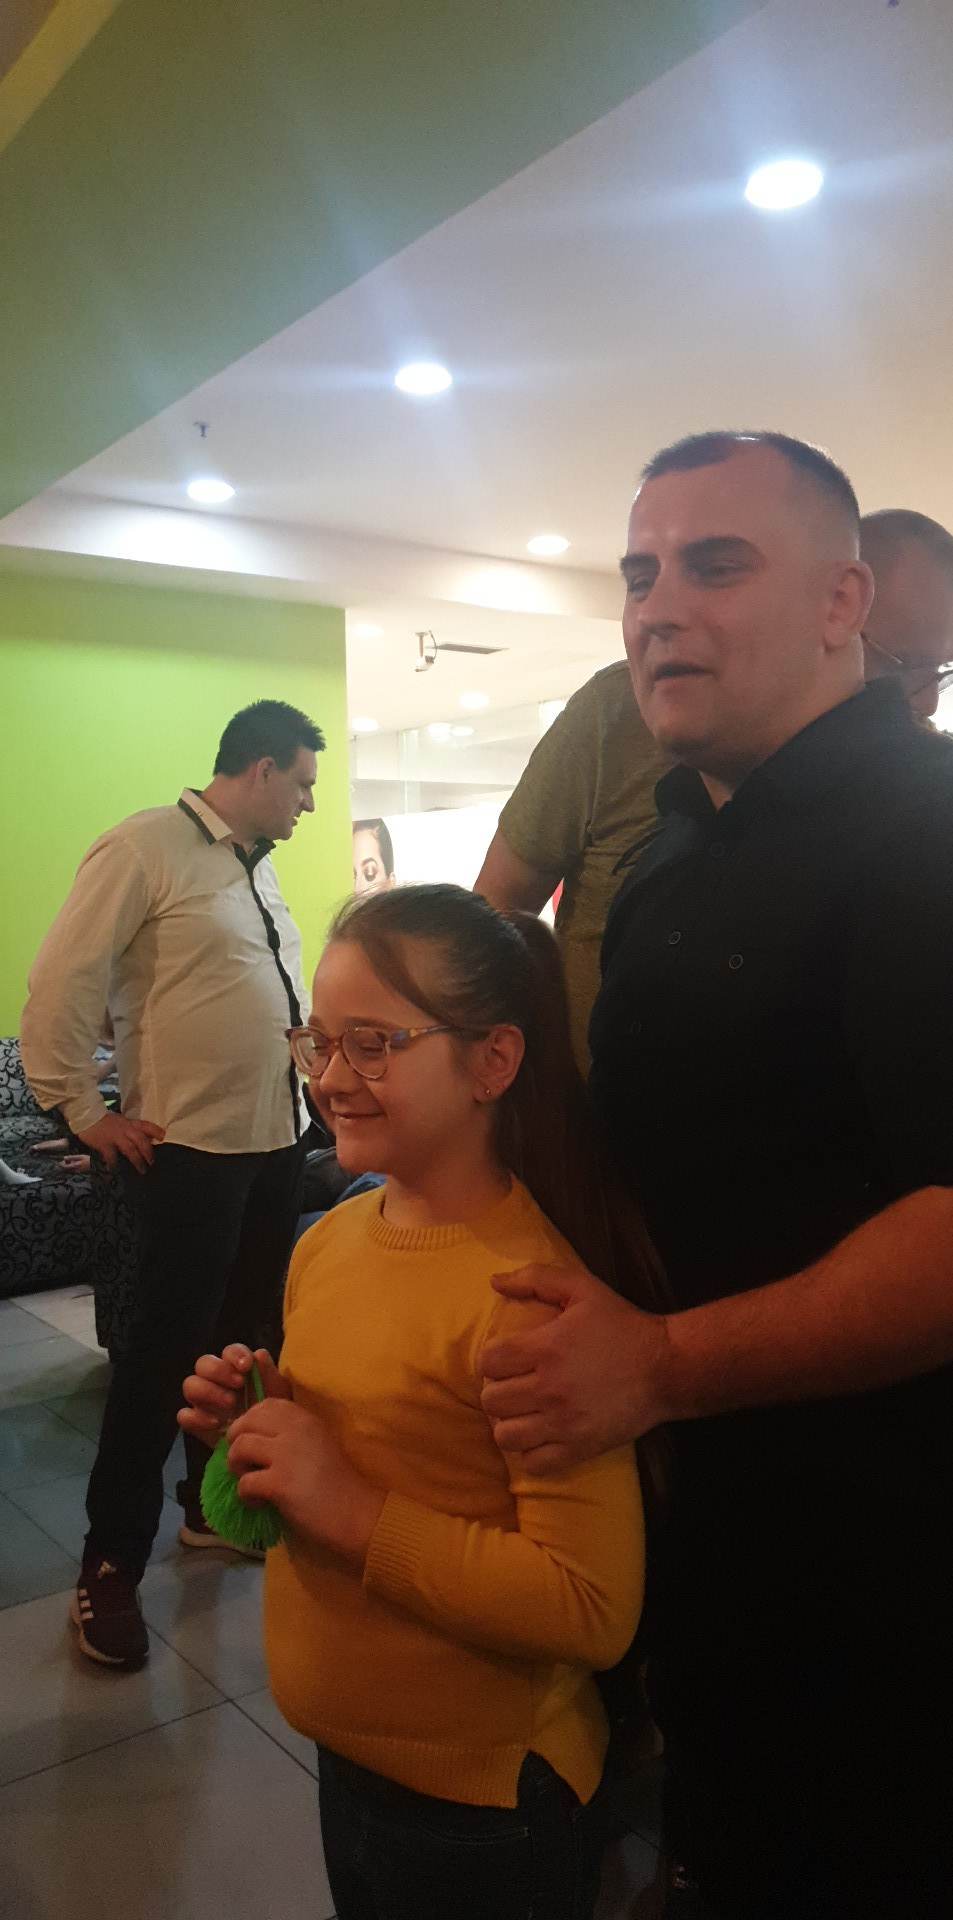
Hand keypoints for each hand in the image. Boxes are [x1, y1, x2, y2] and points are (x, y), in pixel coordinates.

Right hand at [76, 1111, 164, 1172]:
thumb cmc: (102, 1119)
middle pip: (141, 1141)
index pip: (146, 1125)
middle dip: (148, 1152)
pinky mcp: (104, 1144)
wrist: (86, 1115)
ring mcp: (115, 1137)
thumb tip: (140, 1138)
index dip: (156, 1131)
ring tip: (142, 1170)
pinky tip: (115, 1170)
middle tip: (152, 1162)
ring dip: (137, 1160)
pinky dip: (114, 1164)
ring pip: (130, 1149)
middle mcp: (125, 1129)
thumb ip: (128, 1128)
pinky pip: (111, 1156)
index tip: (164, 1138)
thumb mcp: (119, 1120)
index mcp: (129, 1122)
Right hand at [178, 1345, 288, 1443]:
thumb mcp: (277, 1393)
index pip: (228, 1352)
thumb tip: (259, 1355)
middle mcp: (215, 1381)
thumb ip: (268, 1373)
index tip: (246, 1365)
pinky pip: (184, 1416)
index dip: (235, 1355)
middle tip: (238, 1384)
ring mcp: (203, 1401)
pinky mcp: (196, 1423)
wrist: (267, 1444)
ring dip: (209, 1391)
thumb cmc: (272, 1413)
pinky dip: (197, 1418)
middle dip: (219, 1370)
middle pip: (203, 1363)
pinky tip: (216, 1424)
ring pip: (190, 1385)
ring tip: (230, 1404)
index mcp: (235, 1368)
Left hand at [225, 1398, 384, 1566]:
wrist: (355, 1513)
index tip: (255, 1442)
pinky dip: (245, 1495)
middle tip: (244, 1463)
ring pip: (239, 1448)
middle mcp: (295, 1429)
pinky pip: (244, 1482)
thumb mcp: (317, 1443)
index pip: (265, 1405)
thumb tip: (254, 1435)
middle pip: (245, 1422)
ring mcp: (286, 1455)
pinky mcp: (279, 1483)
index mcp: (305, 1418)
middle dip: (235, 1443)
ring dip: (237, 1467)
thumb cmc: (336, 1482)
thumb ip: (291, 1433)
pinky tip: (259, 1503)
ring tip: (249, 1481)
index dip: (250, 1422)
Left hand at [481, 1262, 673, 1472]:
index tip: (508, 1359)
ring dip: (510, 1423)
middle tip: (516, 1386)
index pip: (488, 1362)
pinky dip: (531, 1452)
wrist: (668, 1367)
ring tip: (524, 1413)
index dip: (493, 1359)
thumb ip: (536, 1278)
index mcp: (547, 1347)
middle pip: (491, 1401)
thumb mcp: (582, 1288)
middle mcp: (550, 1388)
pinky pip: (533, 1464)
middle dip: (498, 1391)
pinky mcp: (580, 1448)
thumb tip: (494, 1281)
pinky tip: (542, 1435)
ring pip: (505, 1436)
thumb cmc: (622, 1324)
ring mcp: (564, 1423)